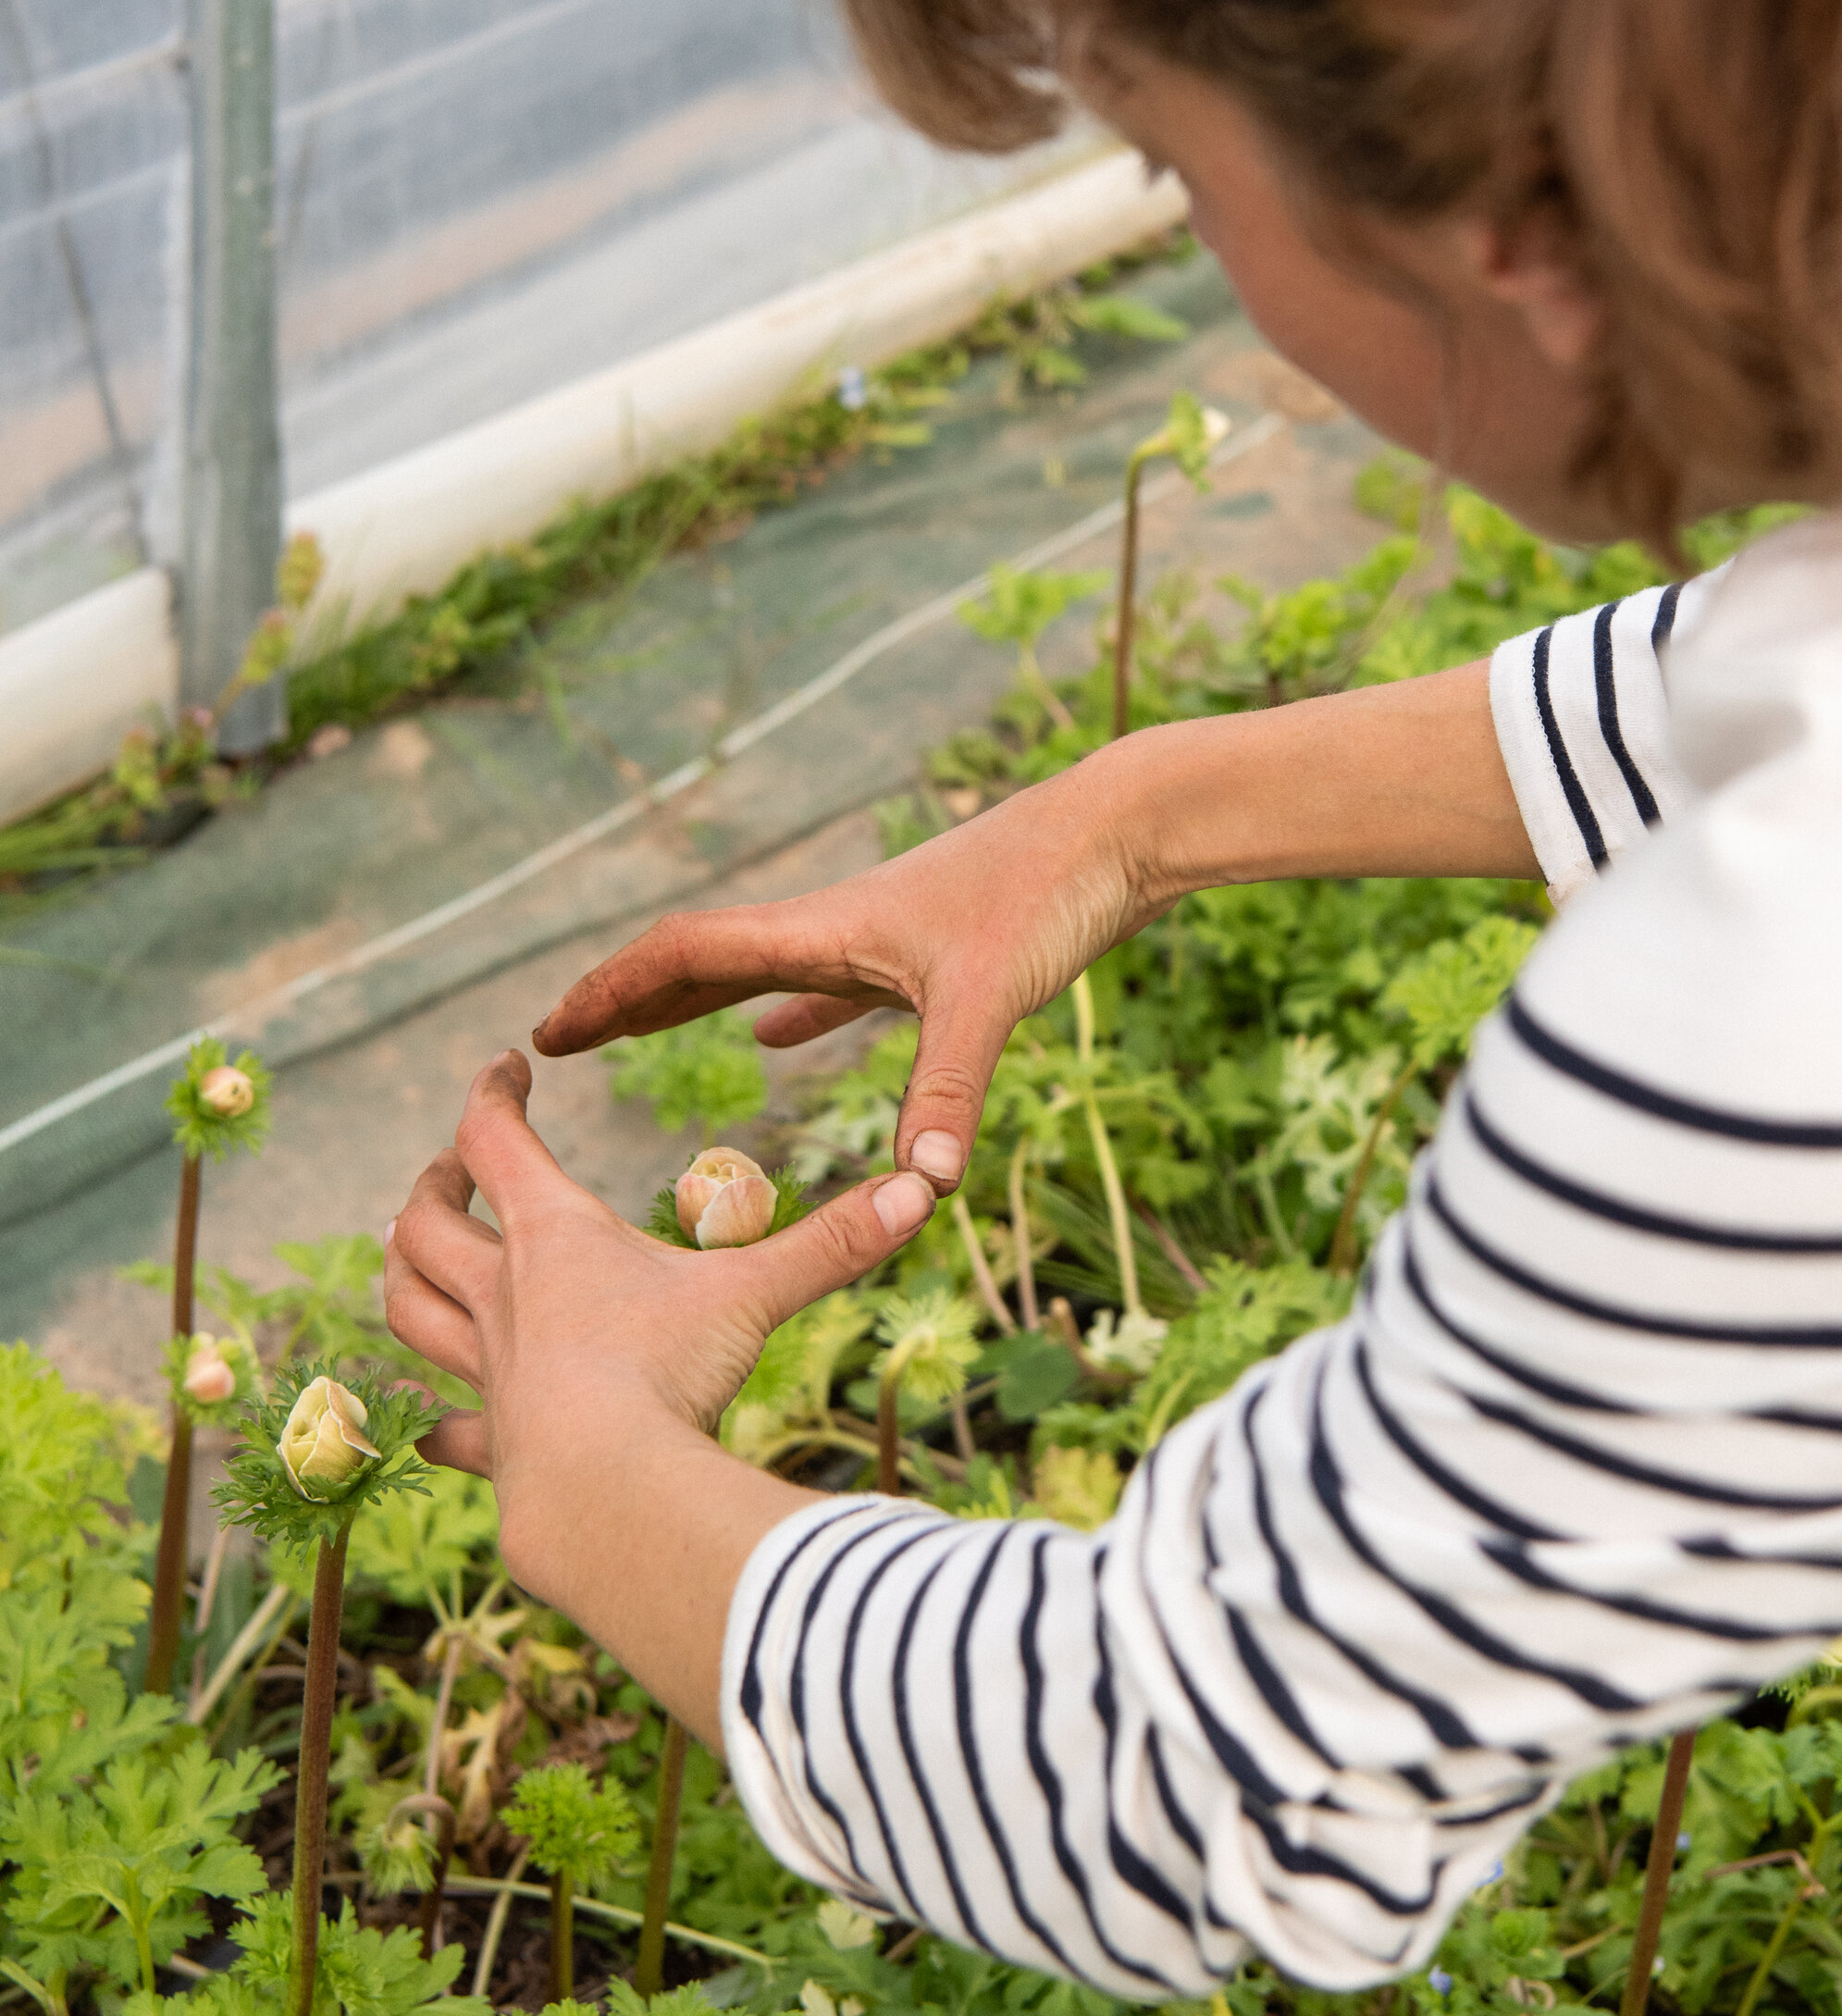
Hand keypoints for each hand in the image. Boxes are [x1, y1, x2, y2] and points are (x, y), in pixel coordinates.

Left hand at [383, 1050, 935, 1626]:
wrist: (606, 1498)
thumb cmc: (669, 1378)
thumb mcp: (755, 1296)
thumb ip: (834, 1243)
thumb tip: (923, 1188)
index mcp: (553, 1240)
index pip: (493, 1138)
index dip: (493, 1092)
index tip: (508, 1064)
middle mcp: (503, 1298)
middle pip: (427, 1221)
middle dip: (434, 1182)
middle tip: (452, 1167)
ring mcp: (487, 1375)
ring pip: (410, 1309)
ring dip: (406, 1273)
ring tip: (415, 1254)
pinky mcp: (495, 1446)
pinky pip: (448, 1426)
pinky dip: (438, 1418)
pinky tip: (442, 1424)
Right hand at [532, 749, 1159, 1190]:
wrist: (1120, 831)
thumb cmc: (1049, 893)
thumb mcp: (990, 997)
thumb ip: (949, 1088)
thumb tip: (922, 1184)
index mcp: (824, 926)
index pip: (687, 953)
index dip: (613, 992)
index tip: (548, 1034)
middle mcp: (837, 924)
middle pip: (704, 960)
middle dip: (628, 1001)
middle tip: (559, 1041)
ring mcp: (881, 934)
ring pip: (761, 971)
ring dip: (693, 1001)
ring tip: (637, 1033)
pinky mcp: (929, 950)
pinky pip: (836, 985)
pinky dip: (795, 1011)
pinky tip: (779, 1036)